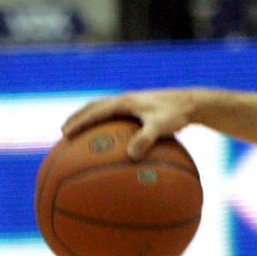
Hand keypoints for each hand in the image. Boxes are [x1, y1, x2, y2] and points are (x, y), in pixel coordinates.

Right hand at [62, 89, 196, 158]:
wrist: (192, 103)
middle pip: (94, 107)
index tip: (65, 133)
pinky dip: (107, 125)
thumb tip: (131, 155)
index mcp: (124, 102)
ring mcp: (132, 104)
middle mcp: (125, 100)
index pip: (95, 111)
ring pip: (104, 110)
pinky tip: (110, 139)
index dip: (79, 122)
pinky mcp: (139, 109)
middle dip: (78, 118)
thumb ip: (146, 139)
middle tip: (64, 131)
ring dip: (90, 119)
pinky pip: (117, 117)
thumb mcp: (161, 127)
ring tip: (81, 132)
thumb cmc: (177, 114)